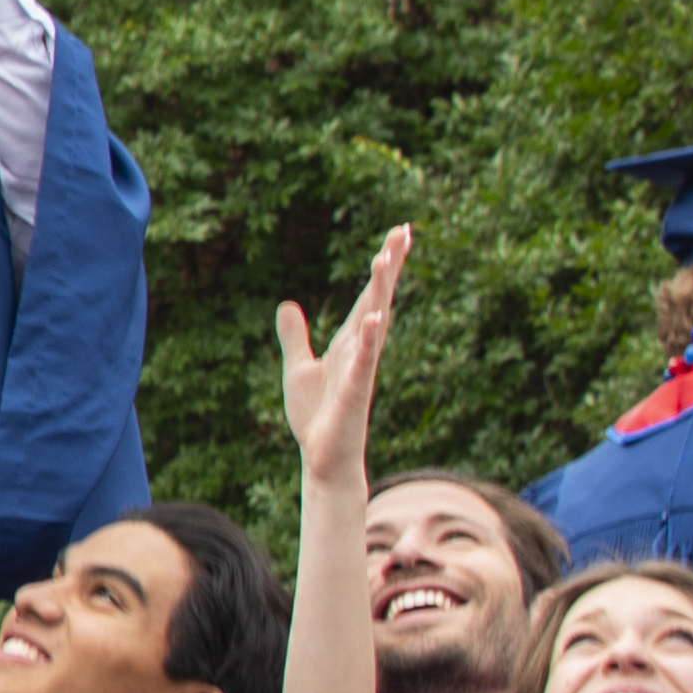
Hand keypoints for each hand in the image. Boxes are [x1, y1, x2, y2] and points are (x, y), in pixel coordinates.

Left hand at [278, 224, 412, 480]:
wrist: (322, 461)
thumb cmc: (317, 419)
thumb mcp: (299, 369)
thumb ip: (296, 338)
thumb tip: (288, 305)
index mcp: (349, 343)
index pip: (369, 296)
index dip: (382, 267)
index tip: (398, 234)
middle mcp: (360, 350)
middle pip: (378, 299)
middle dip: (389, 267)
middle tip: (404, 231)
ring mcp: (361, 370)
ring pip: (375, 323)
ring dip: (380, 292)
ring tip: (385, 259)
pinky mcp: (354, 392)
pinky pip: (365, 362)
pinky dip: (370, 340)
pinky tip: (375, 319)